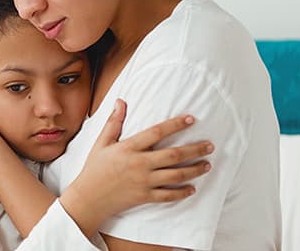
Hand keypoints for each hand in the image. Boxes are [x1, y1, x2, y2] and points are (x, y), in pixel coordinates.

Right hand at [60, 99, 212, 235]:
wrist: (88, 198)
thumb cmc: (94, 168)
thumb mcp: (102, 143)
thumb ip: (114, 122)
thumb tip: (121, 101)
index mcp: (129, 148)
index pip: (156, 133)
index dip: (175, 125)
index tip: (190, 119)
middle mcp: (139, 164)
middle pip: (173, 155)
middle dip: (194, 149)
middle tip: (210, 145)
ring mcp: (143, 182)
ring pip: (175, 176)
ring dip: (194, 170)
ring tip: (207, 165)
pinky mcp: (144, 197)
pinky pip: (168, 195)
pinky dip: (182, 192)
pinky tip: (192, 188)